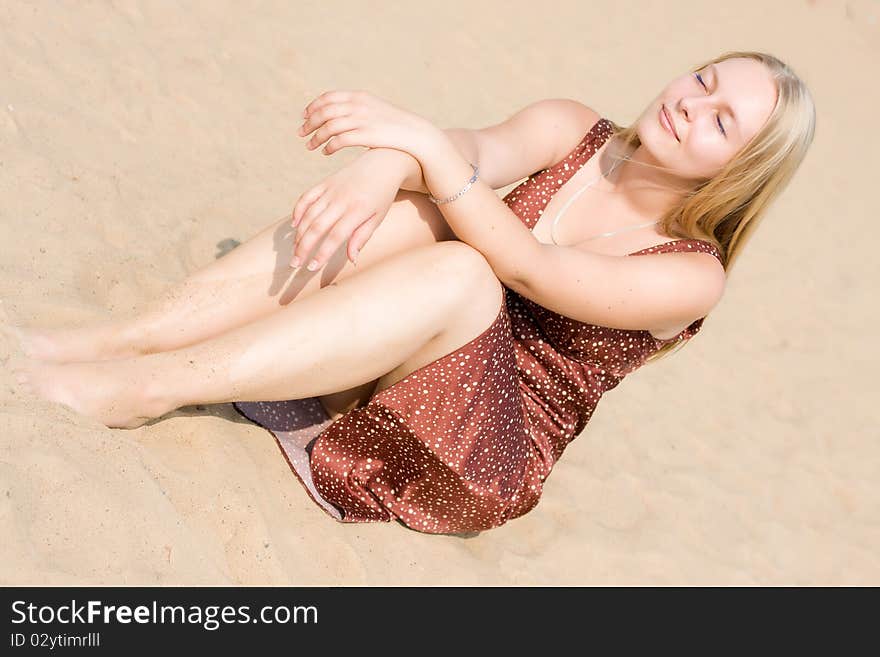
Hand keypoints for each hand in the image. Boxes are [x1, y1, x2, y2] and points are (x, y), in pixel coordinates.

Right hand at [289, 152, 402, 270]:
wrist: (382, 163)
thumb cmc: (382, 195)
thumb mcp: (377, 218)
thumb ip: (362, 237)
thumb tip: (351, 260)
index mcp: (357, 211)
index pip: (335, 236)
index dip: (322, 253)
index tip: (312, 267)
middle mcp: (341, 200)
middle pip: (316, 227)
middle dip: (303, 247)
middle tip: (295, 264)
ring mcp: (331, 190)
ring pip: (308, 214)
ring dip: (299, 234)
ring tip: (295, 250)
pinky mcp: (325, 182)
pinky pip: (307, 197)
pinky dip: (298, 210)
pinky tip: (294, 225)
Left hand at [297, 90, 437, 160]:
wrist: (415, 133)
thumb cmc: (394, 125)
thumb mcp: (374, 109)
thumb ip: (356, 109)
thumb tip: (339, 114)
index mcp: (358, 96)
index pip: (327, 97)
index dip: (312, 106)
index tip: (304, 116)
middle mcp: (358, 105)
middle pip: (324, 111)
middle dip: (309, 122)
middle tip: (301, 133)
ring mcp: (362, 120)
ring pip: (329, 126)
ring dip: (316, 136)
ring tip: (310, 146)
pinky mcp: (366, 135)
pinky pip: (340, 140)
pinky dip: (329, 146)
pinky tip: (326, 152)